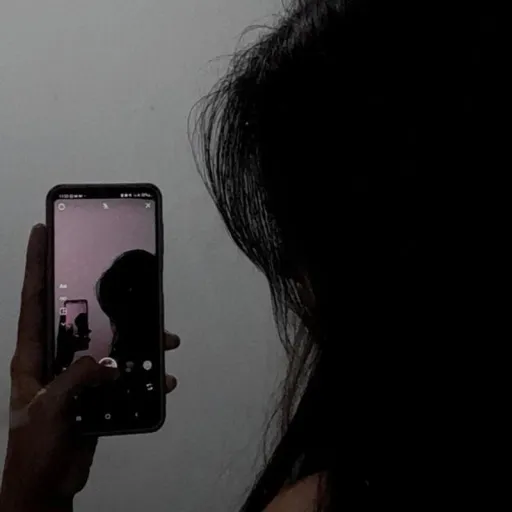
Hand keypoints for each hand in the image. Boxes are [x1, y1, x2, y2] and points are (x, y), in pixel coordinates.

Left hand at [0, 224, 179, 511]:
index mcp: (33, 355)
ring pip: (111, 344)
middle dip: (105, 296)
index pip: (33, 301)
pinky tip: (164, 379)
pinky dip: (146, 375)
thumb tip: (108, 362)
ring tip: (167, 339)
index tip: (42, 233)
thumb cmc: (36, 446)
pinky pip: (124, 374)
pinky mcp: (97, 392)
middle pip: (82, 316)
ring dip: (139, 340)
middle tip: (129, 279)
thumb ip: (76, 379)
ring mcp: (79, 374)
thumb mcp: (49, 409)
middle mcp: (56, 357)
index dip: (36, 266)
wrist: (49, 486)